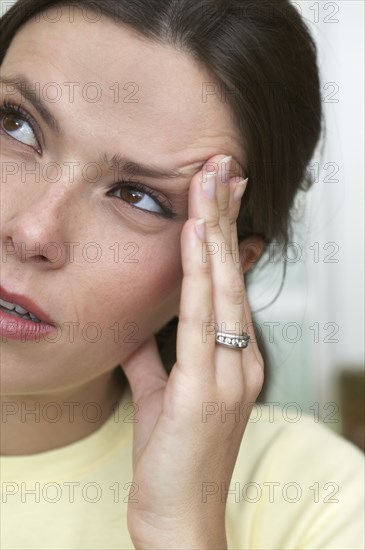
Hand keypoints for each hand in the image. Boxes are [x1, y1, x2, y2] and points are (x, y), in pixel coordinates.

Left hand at [122, 154, 263, 548]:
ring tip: (209, 183)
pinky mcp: (206, 389)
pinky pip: (201, 320)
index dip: (223, 237)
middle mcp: (241, 360)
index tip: (217, 196)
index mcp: (233, 360)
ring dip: (212, 230)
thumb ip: (152, 356)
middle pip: (230, 275)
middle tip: (221, 167)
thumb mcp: (158, 396)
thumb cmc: (173, 458)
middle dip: (224, 216)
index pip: (228, 286)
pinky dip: (199, 274)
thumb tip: (138, 325)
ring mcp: (230, 374)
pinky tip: (195, 236)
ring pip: (220, 287)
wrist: (180, 518)